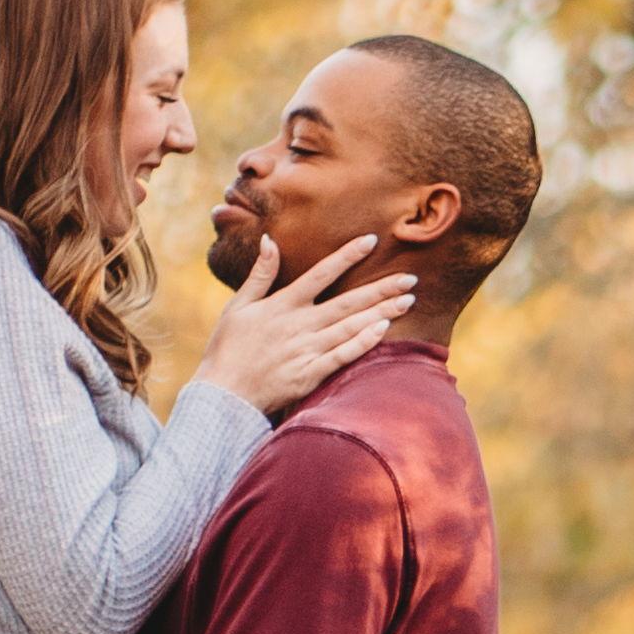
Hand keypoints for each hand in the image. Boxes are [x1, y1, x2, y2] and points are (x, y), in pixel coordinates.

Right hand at [207, 244, 415, 416]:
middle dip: (380, 288)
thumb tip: (270, 240)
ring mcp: (307, 350)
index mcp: (283, 304)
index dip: (347, 256)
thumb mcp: (238, 305)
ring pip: (351, 327)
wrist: (223, 394)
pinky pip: (342, 356)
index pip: (321, 273)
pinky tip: (383, 330)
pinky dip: (362, 343)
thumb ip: (260, 273)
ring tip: (408, 300)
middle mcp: (299, 324)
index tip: (372, 240)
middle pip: (347, 301)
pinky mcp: (310, 374)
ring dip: (381, 312)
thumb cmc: (228, 349)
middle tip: (410, 278)